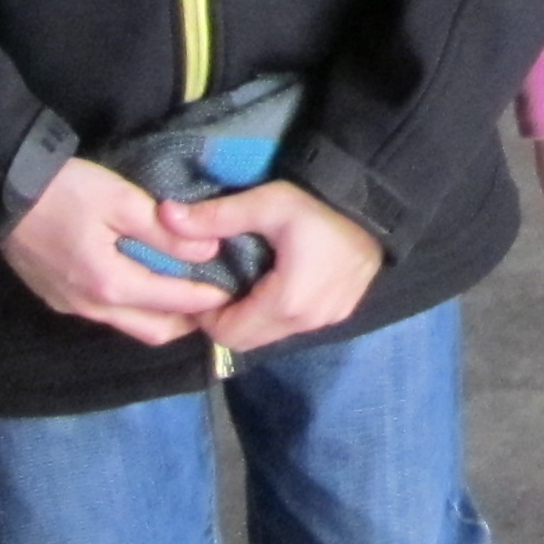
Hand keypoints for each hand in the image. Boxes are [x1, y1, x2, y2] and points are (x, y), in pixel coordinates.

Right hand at [0, 155, 235, 346]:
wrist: (1, 191)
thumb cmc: (66, 190)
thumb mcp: (122, 201)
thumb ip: (164, 232)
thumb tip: (208, 252)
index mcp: (110, 284)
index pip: (173, 303)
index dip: (207, 300)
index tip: (234, 293)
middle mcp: (91, 307)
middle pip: (152, 330)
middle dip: (187, 321)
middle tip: (214, 301)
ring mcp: (71, 306)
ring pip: (128, 325)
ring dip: (160, 316)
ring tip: (187, 292)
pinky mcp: (57, 298)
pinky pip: (106, 315)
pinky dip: (135, 308)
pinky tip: (147, 285)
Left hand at [167, 179, 387, 352]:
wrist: (379, 203)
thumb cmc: (320, 204)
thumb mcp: (267, 203)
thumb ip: (215, 217)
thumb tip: (164, 215)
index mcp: (286, 302)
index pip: (226, 332)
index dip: (205, 314)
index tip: (200, 285)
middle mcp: (306, 322)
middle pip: (246, 340)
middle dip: (225, 319)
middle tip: (217, 285)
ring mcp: (326, 321)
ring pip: (269, 336)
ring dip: (250, 318)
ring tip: (243, 283)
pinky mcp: (338, 314)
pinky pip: (292, 327)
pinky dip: (273, 314)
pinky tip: (273, 284)